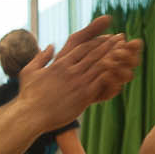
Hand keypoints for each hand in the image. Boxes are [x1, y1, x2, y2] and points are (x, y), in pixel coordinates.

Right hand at [18, 16, 140, 126]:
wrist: (31, 116)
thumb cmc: (28, 96)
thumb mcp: (30, 72)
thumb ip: (41, 57)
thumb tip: (50, 46)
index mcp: (60, 64)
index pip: (82, 47)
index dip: (97, 41)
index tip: (107, 37)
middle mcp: (71, 70)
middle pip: (95, 53)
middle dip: (110, 44)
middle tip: (122, 38)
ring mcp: (78, 82)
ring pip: (101, 65)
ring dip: (115, 56)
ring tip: (126, 51)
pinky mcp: (84, 95)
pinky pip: (103, 82)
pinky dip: (113, 74)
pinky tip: (123, 70)